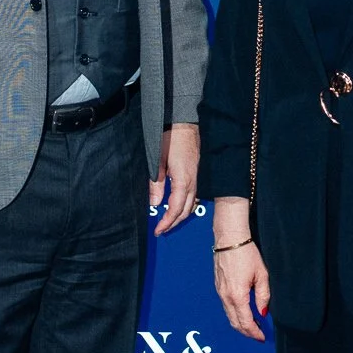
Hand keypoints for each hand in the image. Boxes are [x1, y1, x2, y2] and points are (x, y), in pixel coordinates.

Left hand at [151, 122, 198, 236]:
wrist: (184, 122)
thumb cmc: (170, 138)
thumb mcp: (157, 161)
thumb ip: (156, 184)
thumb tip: (155, 203)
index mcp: (183, 179)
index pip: (176, 208)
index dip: (167, 221)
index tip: (159, 229)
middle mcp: (193, 181)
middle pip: (186, 209)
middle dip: (174, 222)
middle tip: (162, 229)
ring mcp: (197, 176)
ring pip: (192, 203)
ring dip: (181, 214)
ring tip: (169, 220)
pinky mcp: (197, 172)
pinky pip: (195, 194)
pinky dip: (186, 204)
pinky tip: (178, 205)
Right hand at [211, 194, 268, 339]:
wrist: (229, 239)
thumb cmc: (247, 254)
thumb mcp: (262, 275)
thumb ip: (263, 296)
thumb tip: (263, 312)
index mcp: (237, 296)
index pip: (245, 322)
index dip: (254, 332)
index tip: (262, 337)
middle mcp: (226, 297)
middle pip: (235, 323)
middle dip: (247, 332)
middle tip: (258, 335)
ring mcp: (220, 292)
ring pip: (229, 315)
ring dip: (240, 323)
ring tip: (254, 325)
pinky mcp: (218, 287)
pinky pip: (226, 306)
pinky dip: (235, 314)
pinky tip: (244, 311)